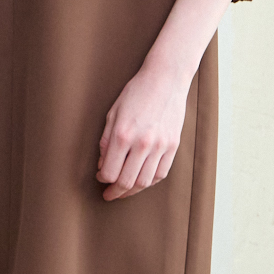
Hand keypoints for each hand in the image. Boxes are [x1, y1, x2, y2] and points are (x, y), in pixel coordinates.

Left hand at [97, 62, 187, 200]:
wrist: (166, 79)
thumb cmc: (136, 93)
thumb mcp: (113, 113)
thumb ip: (106, 141)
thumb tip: (102, 165)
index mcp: (123, 135)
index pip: (109, 171)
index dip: (102, 179)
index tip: (100, 178)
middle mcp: (142, 143)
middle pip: (127, 182)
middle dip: (115, 192)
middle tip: (110, 194)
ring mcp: (160, 145)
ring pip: (145, 182)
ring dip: (132, 191)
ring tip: (125, 190)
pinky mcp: (173, 145)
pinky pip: (161, 173)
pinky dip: (149, 181)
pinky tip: (141, 180)